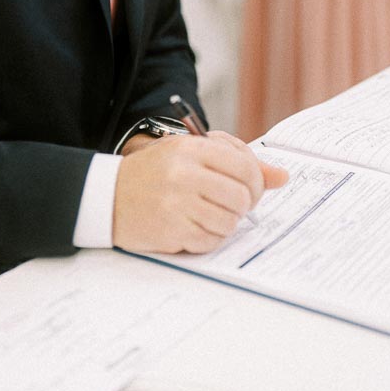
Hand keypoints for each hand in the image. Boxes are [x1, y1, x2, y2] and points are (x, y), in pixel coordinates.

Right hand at [112, 130, 288, 254]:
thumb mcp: (190, 156)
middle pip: (241, 197)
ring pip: (229, 222)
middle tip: (229, 205)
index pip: (245, 167)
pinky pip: (211, 241)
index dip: (255, 183)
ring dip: (225, 223)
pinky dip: (209, 238)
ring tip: (207, 215)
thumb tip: (283, 177)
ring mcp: (177, 204)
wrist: (106, 196)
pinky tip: (193, 227)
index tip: (247, 190)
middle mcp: (185, 174)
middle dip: (241, 205)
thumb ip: (236, 163)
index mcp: (191, 149)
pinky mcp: (172, 231)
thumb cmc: (154, 174)